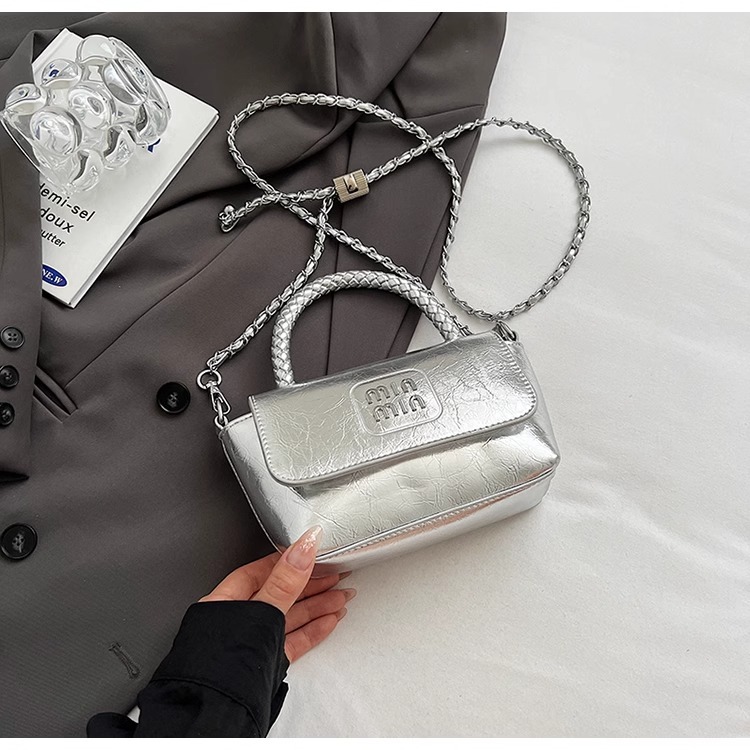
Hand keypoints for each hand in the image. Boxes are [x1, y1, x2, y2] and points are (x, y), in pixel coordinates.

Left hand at [199, 526, 354, 661]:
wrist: (220, 709)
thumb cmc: (223, 664)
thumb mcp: (261, 612)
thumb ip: (285, 582)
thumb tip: (302, 550)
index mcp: (226, 601)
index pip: (261, 571)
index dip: (289, 561)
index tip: (313, 552)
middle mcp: (239, 621)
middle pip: (281, 593)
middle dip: (312, 584)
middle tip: (336, 574)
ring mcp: (254, 642)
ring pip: (291, 617)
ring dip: (319, 606)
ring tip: (341, 596)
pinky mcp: (267, 662)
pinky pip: (294, 639)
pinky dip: (314, 629)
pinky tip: (329, 620)